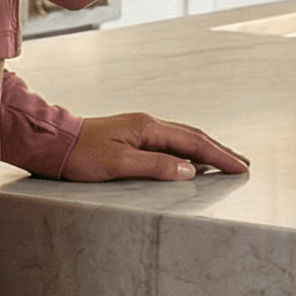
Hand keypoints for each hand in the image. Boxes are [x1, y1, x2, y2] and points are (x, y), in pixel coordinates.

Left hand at [63, 111, 250, 181]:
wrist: (53, 143)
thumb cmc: (81, 155)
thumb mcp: (119, 164)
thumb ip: (156, 166)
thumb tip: (191, 170)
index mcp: (148, 128)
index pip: (193, 142)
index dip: (219, 156)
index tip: (240, 167)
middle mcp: (148, 124)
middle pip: (193, 137)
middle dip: (219, 151)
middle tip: (242, 164)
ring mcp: (140, 130)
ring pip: (182, 139)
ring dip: (206, 150)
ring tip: (224, 161)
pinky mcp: (132, 137)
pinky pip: (169, 143)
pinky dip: (188, 151)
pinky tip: (191, 161)